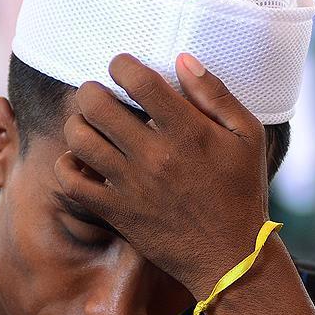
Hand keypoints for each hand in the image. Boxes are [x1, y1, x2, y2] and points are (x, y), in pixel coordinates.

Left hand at [54, 53, 270, 299]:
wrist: (230, 255)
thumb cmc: (240, 191)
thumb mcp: (247, 136)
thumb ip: (214, 94)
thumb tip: (181, 58)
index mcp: (186, 131)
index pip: (138, 80)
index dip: (120, 64)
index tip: (121, 67)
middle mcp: (154, 155)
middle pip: (96, 104)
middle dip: (90, 90)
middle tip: (98, 95)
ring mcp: (131, 185)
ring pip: (79, 139)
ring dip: (77, 124)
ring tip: (88, 125)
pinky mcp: (116, 211)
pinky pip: (72, 182)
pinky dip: (67, 165)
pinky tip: (80, 160)